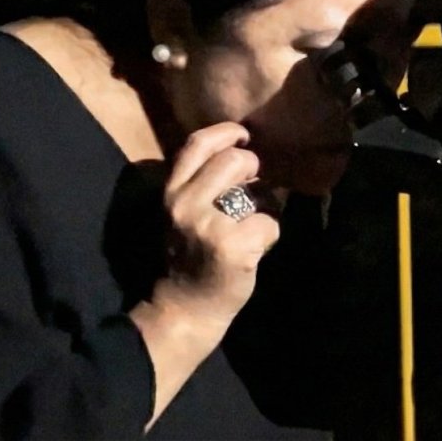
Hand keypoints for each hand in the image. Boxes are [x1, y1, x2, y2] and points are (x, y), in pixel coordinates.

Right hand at [130, 122, 280, 428]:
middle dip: (254, 168)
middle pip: (234, 160)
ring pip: (258, 191)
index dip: (226, 133)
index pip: (197, 145)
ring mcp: (207, 224)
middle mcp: (183, 203)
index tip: (243, 135)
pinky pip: (270, 224)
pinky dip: (270, 235)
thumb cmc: (193, 257)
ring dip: (266, 205)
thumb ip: (206, 184)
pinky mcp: (232, 245)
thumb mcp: (186, 213)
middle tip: (255, 186)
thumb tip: (249, 155)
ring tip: (253, 225)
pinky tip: (255, 250)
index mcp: (171, 192)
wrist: (185, 309)